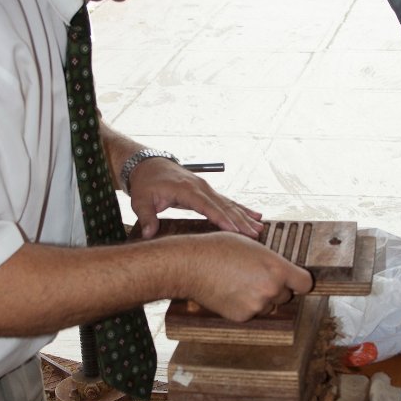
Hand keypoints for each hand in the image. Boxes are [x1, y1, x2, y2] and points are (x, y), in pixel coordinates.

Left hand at [129, 156, 263, 238]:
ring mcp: (206, 188)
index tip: (234, 230)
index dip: (221, 218)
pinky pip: (227, 201)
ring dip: (245, 216)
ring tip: (259, 228)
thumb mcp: (140, 200)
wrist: (148, 165)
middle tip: (254, 235)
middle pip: (223, 205)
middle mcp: (200, 187)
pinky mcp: (207, 191)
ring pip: (229, 203)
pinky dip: (242, 209)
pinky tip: (255, 216)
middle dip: (240, 221)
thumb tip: (149, 233)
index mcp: (186, 189)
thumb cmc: (145, 183)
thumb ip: (146, 217)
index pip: (206, 206)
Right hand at [182, 232, 312, 320]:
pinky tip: (230, 292)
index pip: (305, 283)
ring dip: (260, 299)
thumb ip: (271, 260)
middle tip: (256, 277)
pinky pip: (251, 313)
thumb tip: (281, 269)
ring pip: (268, 306)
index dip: (300, 282)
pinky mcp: (242, 316)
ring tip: (240, 283)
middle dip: (275, 288)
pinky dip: (244, 306)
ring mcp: (257, 305)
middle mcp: (271, 289)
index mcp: (277, 268)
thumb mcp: (252, 245)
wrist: (191, 265)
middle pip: (286, 296)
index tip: (295, 281)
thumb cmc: (218, 249)